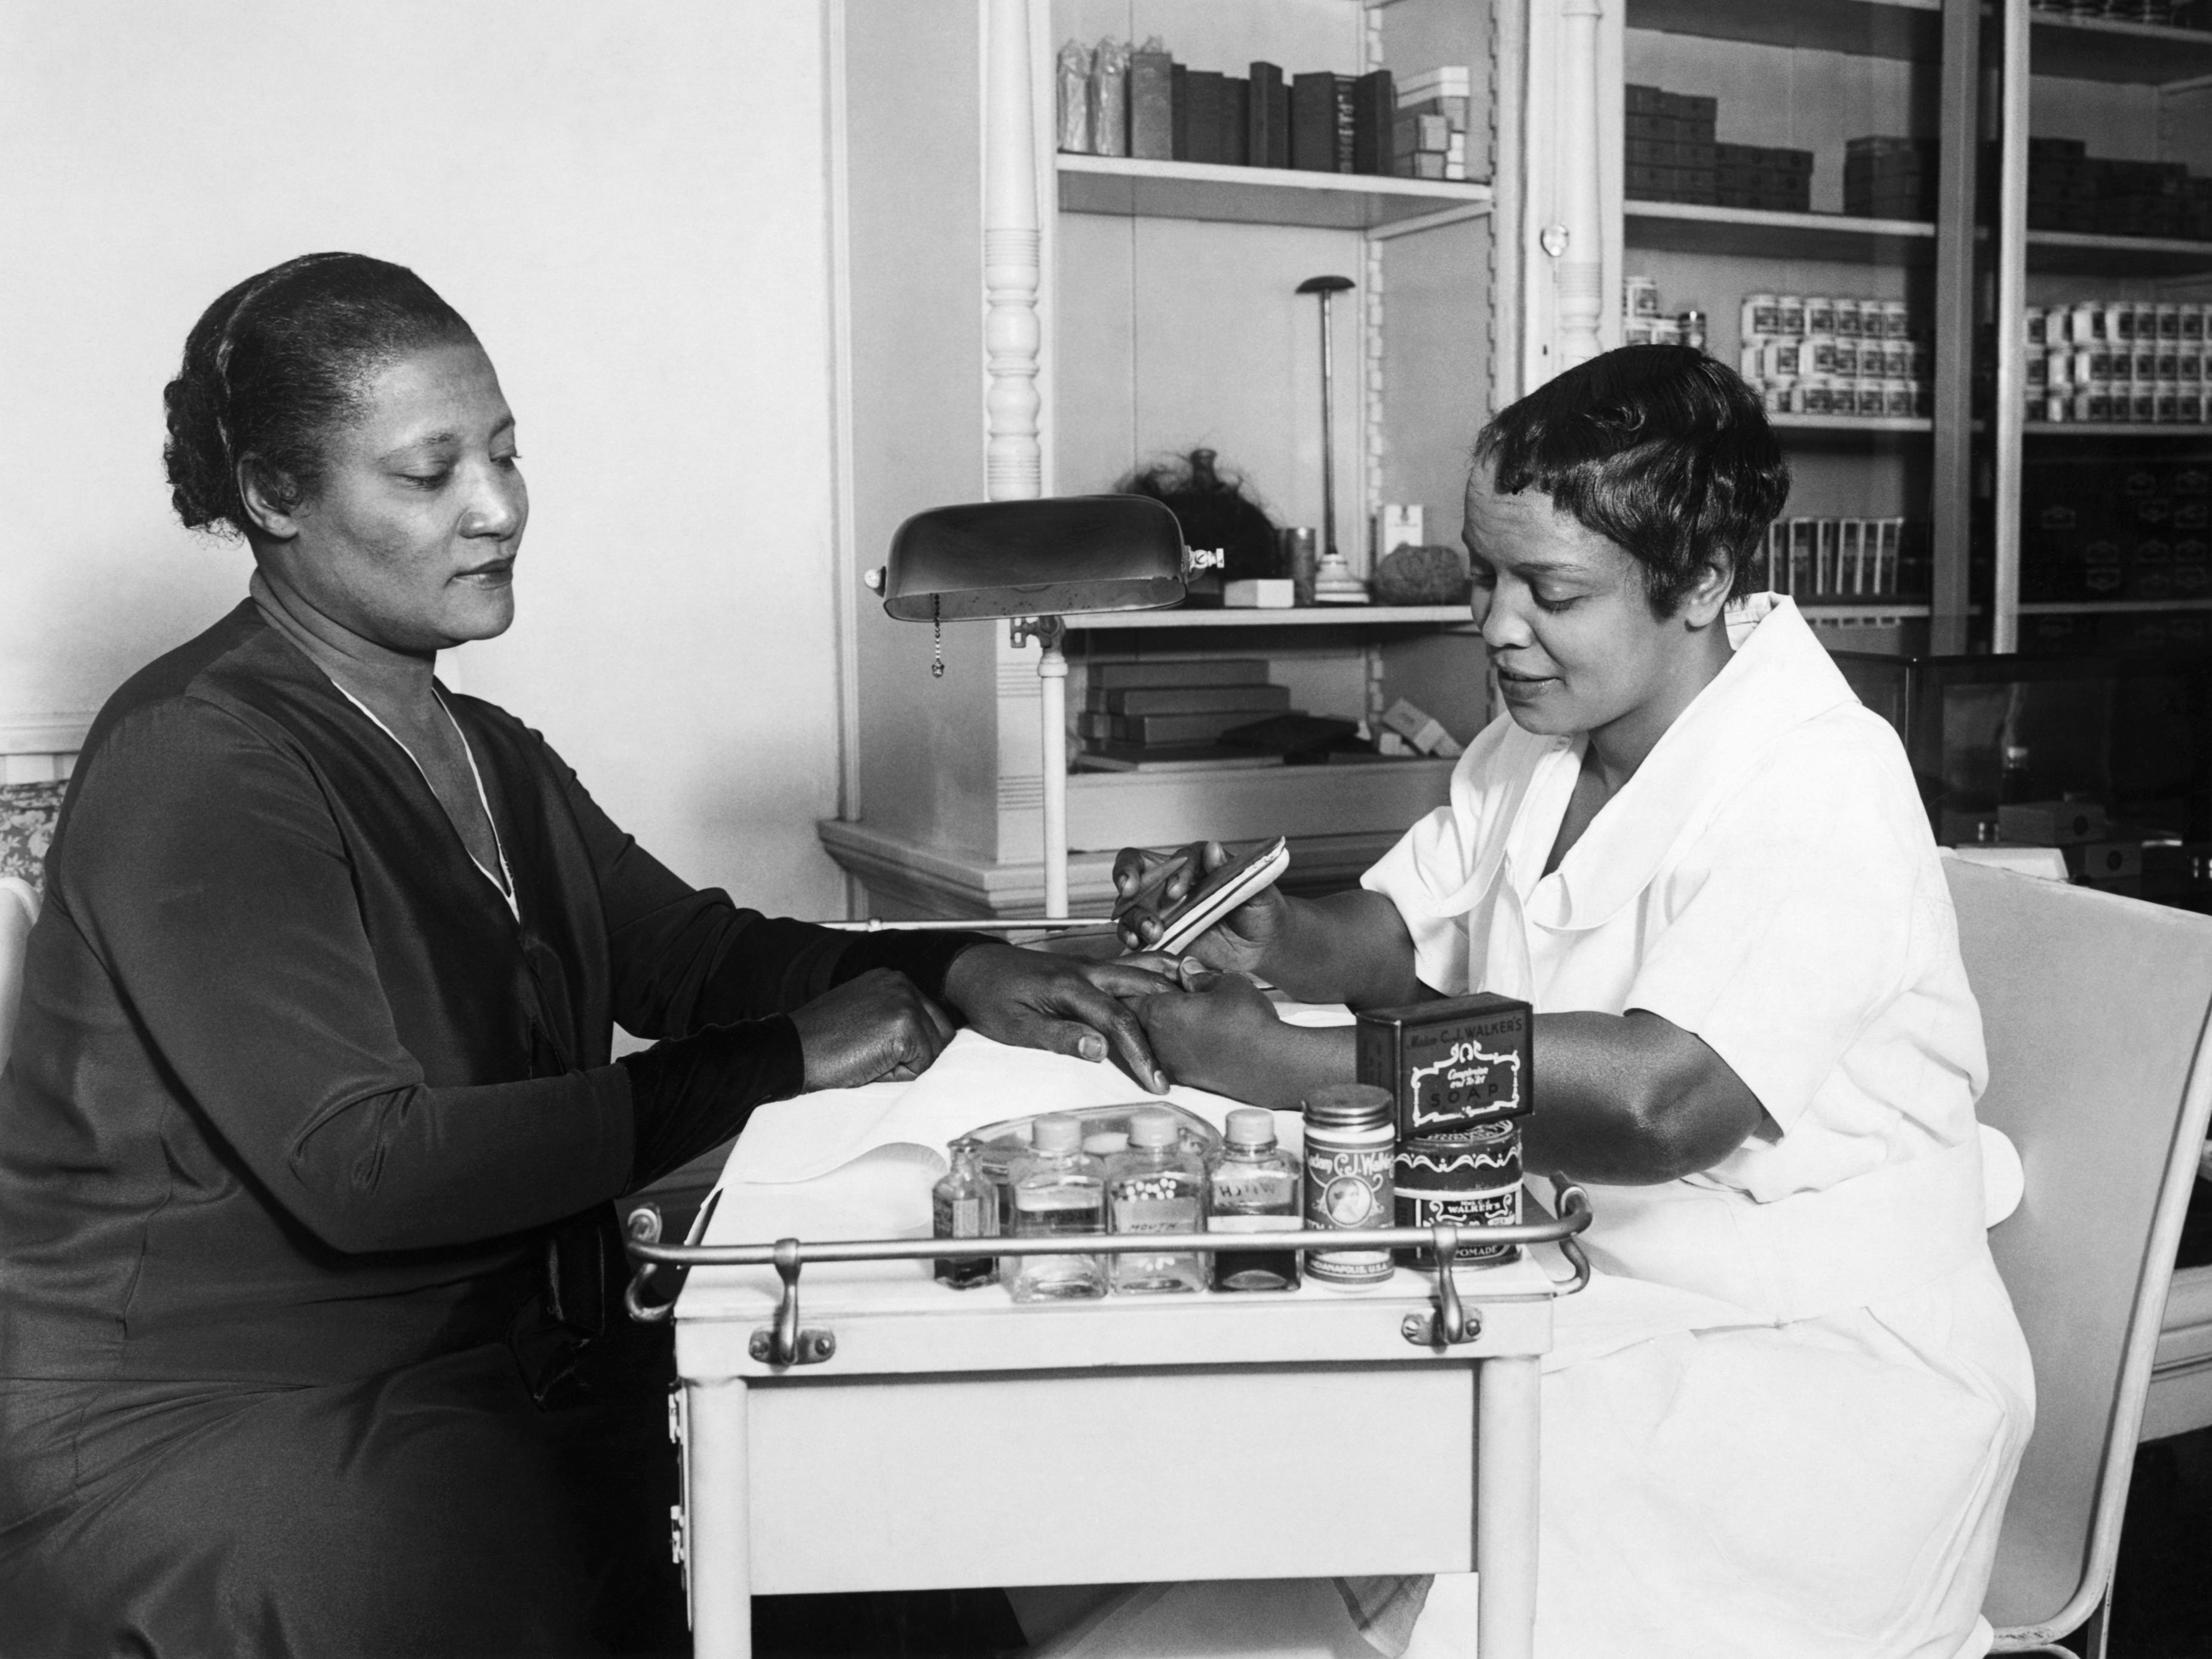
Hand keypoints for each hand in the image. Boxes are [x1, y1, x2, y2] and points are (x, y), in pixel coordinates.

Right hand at [790, 968, 956, 1089]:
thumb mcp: (864, 1015)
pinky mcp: (904, 1025)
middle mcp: (902, 983)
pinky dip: (899, 1076)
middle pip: (941, 1034)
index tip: (875, 1049)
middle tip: (871, 1057)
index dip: (911, 1047)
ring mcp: (904, 1001)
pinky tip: (869, 1064)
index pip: (932, 1020)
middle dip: (914, 1056)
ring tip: (867, 1059)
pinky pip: (923, 1066)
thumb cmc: (822, 1043)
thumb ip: (895, 1018)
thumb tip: (932, 1043)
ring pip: (934, 1052)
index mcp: (892, 979)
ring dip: (906, 1066)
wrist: (790, 1053)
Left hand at [940, 942, 1178, 1093]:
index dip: (1141, 1053)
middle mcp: (1087, 969)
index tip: (1156, 1082)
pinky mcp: (1090, 965)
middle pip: (1143, 989)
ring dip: (1172, 985)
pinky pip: (1132, 966)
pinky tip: (1174, 984)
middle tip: (1192, 1052)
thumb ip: (1057, 1036)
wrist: (972, 966)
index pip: (1117, 1021)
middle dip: (1170, 1021)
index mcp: (1069, 986)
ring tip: (1203, 1005)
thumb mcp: (1014, 1026)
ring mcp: (1091, 963)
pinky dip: (1158, 973)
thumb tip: (1099, 1049)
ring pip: (1143, 968)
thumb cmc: (990, 999)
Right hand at [1111, 840, 1288, 973]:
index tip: (1178, 891)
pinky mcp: (1156, 934)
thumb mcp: (1258, 891)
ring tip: (1153, 932)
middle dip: (1127, 874)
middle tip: (1130, 889)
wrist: (1261, 946)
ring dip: (1135, 916)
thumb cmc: (1261, 911)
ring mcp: (1161, 909)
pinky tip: (1136, 943)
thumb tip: (1213, 849)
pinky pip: (1132, 932)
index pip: (1179, 858)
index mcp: (1198, 866)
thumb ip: (1236, 872)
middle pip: (1136, 866)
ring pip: (1131, 904)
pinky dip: (1128, 936)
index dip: (1175, 872)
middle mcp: (1172, 882)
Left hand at [1129, 969, 1283, 1098]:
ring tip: (1188, 1014)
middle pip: (1138, 1019)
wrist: (1271, 1065)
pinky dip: (1178, 1044)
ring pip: (1154, 1039)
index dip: (1137, 983)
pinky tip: (1198, 1036)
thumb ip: (1200, 976)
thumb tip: (1187, 970)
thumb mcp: (1227, 983)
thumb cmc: (1248, 1019)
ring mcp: (1169, 1063)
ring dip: (1164, 1026)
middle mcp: (1156, 1041)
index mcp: (1159, 1012)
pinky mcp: (1186, 1079)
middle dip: (1149, 1004)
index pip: (1129, 994)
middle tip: (1170, 993)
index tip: (1147, 977)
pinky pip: (1171, 1056)